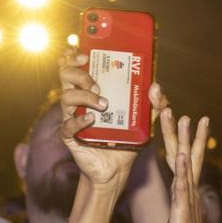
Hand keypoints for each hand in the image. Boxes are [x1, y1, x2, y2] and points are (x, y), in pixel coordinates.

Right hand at [56, 49, 141, 188]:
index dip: (73, 55)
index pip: (75, 65)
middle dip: (80, 74)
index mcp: (91, 90)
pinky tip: (92, 120)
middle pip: (66, 75)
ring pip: (66, 97)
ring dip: (84, 96)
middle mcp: (79, 100)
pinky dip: (79, 120)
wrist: (117, 169)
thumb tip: (156, 86)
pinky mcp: (70, 136)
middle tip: (97, 83)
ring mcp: (72, 117)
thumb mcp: (145, 121)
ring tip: (104, 104)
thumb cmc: (127, 140)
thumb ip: (154, 104)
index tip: (85, 53)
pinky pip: (67, 125)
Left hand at [157, 105, 213, 222]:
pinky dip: (181, 170)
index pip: (182, 157)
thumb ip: (177, 199)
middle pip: (186, 153)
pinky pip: (182, 187)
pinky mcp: (182, 211)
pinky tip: (179, 155)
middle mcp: (188, 190)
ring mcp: (187, 199)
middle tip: (177, 107)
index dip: (182, 137)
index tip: (183, 115)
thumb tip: (176, 188)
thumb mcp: (175, 216)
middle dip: (183, 129)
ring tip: (185, 119)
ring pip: (185, 164)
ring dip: (185, 140)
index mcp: (184, 190)